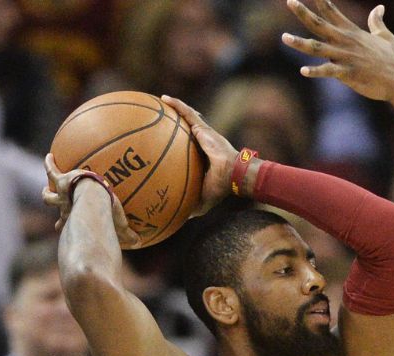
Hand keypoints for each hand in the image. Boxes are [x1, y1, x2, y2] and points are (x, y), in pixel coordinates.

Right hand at [43, 154, 141, 247]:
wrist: (93, 197)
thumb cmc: (106, 212)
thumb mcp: (117, 223)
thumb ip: (127, 233)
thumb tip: (139, 243)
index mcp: (75, 217)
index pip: (66, 223)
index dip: (63, 225)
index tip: (60, 227)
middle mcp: (65, 208)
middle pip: (55, 209)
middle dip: (53, 206)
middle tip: (53, 203)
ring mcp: (61, 194)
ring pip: (48, 195)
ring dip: (47, 191)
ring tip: (48, 184)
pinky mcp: (61, 180)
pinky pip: (52, 170)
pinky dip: (49, 163)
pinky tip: (50, 156)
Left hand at [161, 95, 236, 213]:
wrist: (233, 175)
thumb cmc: (221, 187)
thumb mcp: (203, 200)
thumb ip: (192, 205)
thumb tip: (181, 218)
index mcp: (203, 156)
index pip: (189, 147)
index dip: (178, 142)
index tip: (166, 141)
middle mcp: (202, 142)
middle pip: (186, 129)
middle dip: (175, 121)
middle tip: (161, 118)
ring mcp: (203, 133)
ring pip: (187, 116)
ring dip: (175, 108)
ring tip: (160, 101)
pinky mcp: (203, 128)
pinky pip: (187, 113)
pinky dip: (176, 105)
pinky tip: (164, 98)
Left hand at [282, 2, 393, 111]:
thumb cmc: (393, 60)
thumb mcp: (386, 37)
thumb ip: (377, 22)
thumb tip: (379, 8)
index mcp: (352, 32)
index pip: (333, 12)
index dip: (320, 1)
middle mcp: (346, 41)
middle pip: (320, 25)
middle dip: (303, 13)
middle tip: (290, 2)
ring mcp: (345, 57)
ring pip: (318, 48)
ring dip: (300, 43)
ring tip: (284, 37)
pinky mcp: (348, 74)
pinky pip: (328, 72)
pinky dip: (315, 71)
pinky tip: (303, 70)